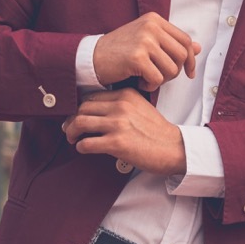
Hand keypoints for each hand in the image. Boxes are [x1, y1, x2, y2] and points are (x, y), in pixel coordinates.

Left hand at [61, 89, 185, 174]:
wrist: (174, 148)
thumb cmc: (158, 131)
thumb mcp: (141, 107)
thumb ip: (122, 104)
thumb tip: (97, 111)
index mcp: (126, 95)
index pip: (91, 96)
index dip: (80, 107)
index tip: (77, 116)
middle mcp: (120, 106)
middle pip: (82, 108)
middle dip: (72, 120)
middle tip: (70, 129)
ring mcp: (118, 124)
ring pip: (79, 123)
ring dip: (71, 132)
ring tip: (73, 138)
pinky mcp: (116, 143)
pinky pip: (87, 143)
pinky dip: (81, 147)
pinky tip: (84, 148)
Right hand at [93, 12, 200, 91]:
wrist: (92, 58)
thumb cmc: (120, 51)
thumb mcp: (147, 41)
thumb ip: (171, 43)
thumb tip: (198, 47)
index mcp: (155, 20)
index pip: (185, 40)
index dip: (191, 59)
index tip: (188, 72)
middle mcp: (151, 27)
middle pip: (182, 55)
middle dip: (176, 72)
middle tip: (160, 77)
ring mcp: (144, 41)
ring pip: (172, 69)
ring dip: (162, 80)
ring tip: (147, 79)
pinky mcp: (137, 57)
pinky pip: (158, 79)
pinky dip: (150, 87)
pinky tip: (139, 83)